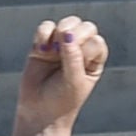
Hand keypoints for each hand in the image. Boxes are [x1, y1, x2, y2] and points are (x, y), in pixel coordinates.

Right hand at [11, 16, 108, 135]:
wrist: (39, 113)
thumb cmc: (63, 100)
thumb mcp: (74, 81)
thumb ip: (73, 56)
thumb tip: (66, 32)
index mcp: (94, 60)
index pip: (96, 40)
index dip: (86, 48)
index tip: (77, 66)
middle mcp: (81, 51)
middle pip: (84, 27)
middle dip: (75, 35)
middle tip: (63, 52)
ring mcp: (61, 46)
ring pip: (66, 23)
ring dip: (59, 33)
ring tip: (53, 52)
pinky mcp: (43, 45)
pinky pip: (46, 27)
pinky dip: (43, 35)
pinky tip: (41, 51)